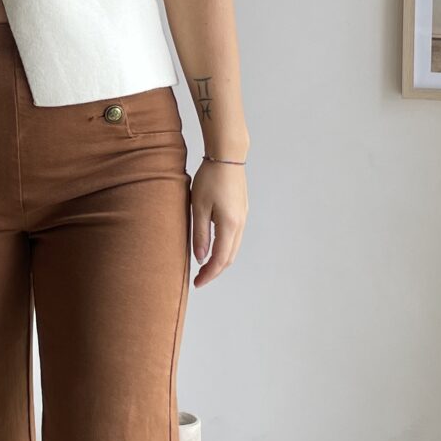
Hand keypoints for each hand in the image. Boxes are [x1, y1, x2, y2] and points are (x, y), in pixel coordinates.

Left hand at [190, 158, 245, 285]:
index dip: (209, 274)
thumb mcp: (198, 207)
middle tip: (199, 279)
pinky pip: (235, 237)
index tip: (196, 284)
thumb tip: (200, 258)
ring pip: (233, 248)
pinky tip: (213, 247)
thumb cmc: (210, 178)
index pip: (220, 259)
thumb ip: (200, 234)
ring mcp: (243, 217)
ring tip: (204, 266)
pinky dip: (225, 248)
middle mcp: (240, 225)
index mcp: (229, 226)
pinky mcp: (241, 211)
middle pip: (229, 257)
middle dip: (214, 271)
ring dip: (220, 260)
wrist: (228, 156)